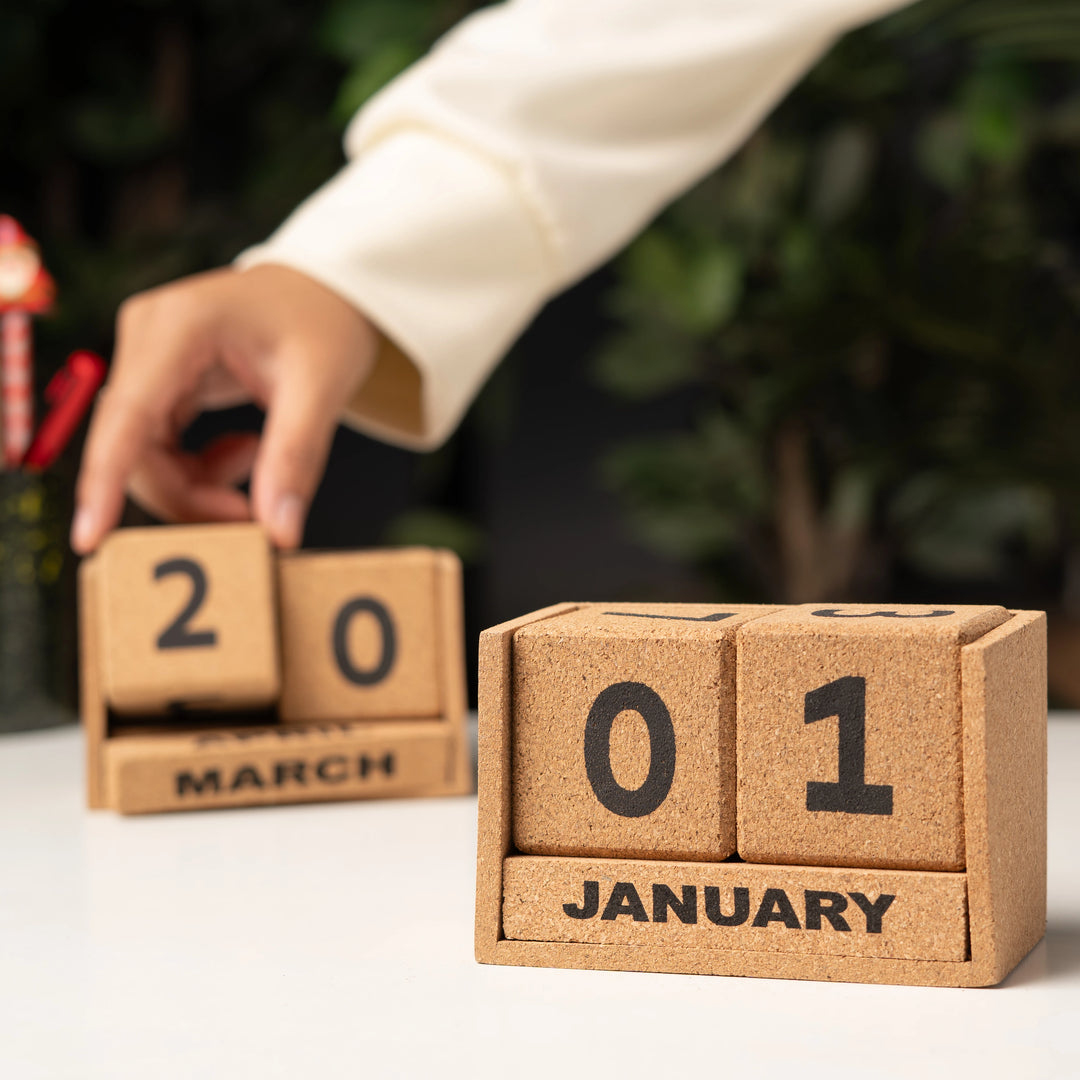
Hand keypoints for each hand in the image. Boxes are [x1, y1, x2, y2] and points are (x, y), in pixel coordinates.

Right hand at [71, 264, 377, 552]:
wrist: (324, 292)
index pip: (127, 414)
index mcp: (181, 324)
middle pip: (132, 444)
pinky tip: (244, 452)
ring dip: (194, 486)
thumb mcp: (323, 389)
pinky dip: (198, 470)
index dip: (104, 480)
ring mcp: (147, 357)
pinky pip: (158, 446)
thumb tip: (279, 533)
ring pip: (142, 454)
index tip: (89, 539)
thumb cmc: (325, 325)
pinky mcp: (158, 379)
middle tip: (248, 517)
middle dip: (186, 495)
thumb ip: (296, 459)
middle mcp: (147, 335)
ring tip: (257, 469)